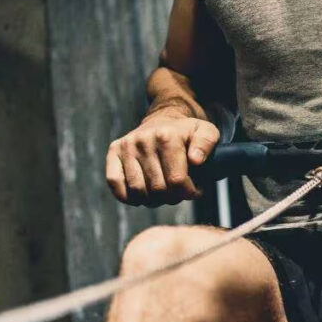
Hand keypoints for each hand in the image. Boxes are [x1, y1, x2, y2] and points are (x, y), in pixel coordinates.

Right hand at [105, 114, 219, 205]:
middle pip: (158, 189)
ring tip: (163, 193)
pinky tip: (142, 196)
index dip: (188, 193)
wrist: (164, 121)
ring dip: (153, 200)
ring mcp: (127, 146)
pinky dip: (127, 196)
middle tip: (178, 192)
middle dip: (172, 197)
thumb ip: (207, 144)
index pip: (177, 181)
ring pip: (138, 191)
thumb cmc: (187, 134)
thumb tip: (195, 160)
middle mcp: (144, 140)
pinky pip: (115, 183)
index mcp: (167, 137)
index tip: (195, 190)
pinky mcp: (114, 151)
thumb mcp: (207, 132)